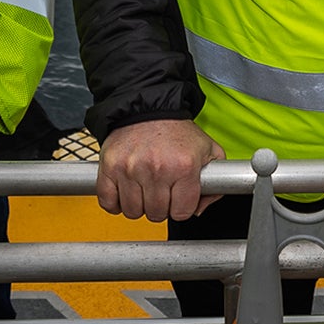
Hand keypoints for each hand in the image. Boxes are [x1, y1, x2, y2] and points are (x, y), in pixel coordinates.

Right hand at [97, 120, 223, 221]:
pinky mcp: (110, 167)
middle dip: (161, 207)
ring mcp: (131, 169)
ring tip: (144, 189)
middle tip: (161, 191)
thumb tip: (198, 210)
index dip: (181, 208)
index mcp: (184, 167)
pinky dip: (115, 202)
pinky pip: (108, 202)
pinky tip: (126, 192)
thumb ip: (215, 184)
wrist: (149, 109)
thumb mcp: (209, 152)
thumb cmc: (177, 132)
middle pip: (157, 214)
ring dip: (139, 205)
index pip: (182, 212)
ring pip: (133, 212)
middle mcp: (157, 168)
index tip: (178, 198)